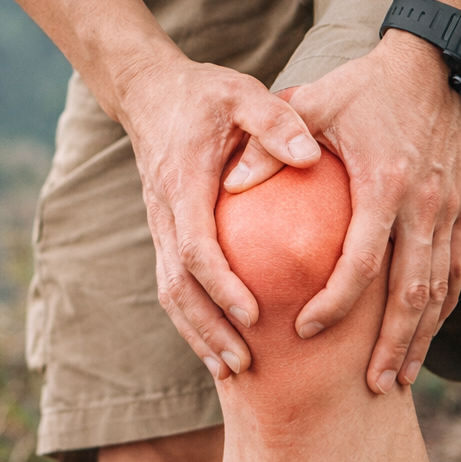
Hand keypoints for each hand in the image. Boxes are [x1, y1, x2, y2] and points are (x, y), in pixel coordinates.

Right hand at [118, 54, 321, 380]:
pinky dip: (192, 319)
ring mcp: (159, 224)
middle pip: (176, 284)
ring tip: (233, 369)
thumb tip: (310, 156)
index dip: (221, 285)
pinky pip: (172, 283)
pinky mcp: (164, 231)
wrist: (150, 92)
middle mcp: (163, 210)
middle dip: (208, 328)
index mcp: (183, 181)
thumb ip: (276, 122)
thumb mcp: (243, 94)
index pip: (195, 246)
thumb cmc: (206, 93)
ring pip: (169, 292)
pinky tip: (220, 344)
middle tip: (245, 363)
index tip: (252, 314)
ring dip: (197, 333)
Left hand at [230, 31, 460, 390]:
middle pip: (413, 295)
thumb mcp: (314, 104)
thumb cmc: (365, 85)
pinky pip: (454, 272)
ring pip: (441, 291)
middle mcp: (425, 206)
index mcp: (386, 186)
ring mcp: (450, 211)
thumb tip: (231, 184)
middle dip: (394, 345)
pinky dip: (440, 310)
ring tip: (400, 377)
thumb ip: (272, 145)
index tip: (305, 331)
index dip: (334, 304)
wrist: (433, 63)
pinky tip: (423, 336)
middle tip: (374, 386)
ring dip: (422, 338)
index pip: (361, 264)